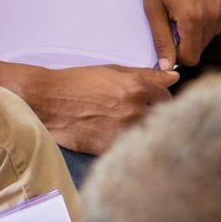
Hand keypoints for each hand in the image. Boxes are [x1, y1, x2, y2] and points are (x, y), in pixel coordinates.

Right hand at [0, 61, 176, 155]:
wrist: (46, 100)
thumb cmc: (79, 83)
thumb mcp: (113, 72)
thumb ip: (147, 75)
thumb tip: (174, 76)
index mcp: (137, 87)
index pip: (168, 98)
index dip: (163, 101)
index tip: (156, 104)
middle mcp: (134, 108)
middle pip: (162, 118)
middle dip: (157, 119)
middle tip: (146, 120)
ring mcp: (123, 129)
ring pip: (148, 135)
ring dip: (145, 134)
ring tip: (133, 131)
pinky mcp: (109, 146)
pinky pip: (131, 149)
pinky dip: (129, 147)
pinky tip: (121, 142)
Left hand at [141, 0, 220, 68]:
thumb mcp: (152, 8)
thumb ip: (161, 40)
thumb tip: (165, 69)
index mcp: (193, 19)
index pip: (191, 57)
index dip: (176, 54)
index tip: (167, 39)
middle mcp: (214, 13)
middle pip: (202, 46)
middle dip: (186, 40)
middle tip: (172, 20)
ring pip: (211, 34)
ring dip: (198, 29)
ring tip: (183, 8)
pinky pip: (220, 19)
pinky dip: (208, 16)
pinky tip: (196, 0)